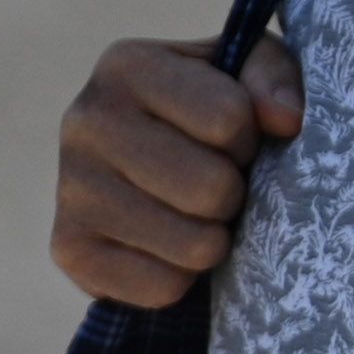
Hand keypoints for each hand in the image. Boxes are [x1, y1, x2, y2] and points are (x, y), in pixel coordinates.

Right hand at [50, 34, 300, 305]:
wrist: (149, 168)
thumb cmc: (212, 111)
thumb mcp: (249, 72)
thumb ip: (272, 76)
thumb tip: (285, 119)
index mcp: (127, 65)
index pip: (229, 118)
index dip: (250, 137)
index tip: (234, 137)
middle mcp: (84, 120)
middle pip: (211, 188)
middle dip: (235, 193)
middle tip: (218, 184)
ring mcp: (70, 188)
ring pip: (193, 245)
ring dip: (214, 237)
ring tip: (195, 213)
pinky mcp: (68, 249)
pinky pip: (163, 287)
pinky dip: (184, 276)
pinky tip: (168, 246)